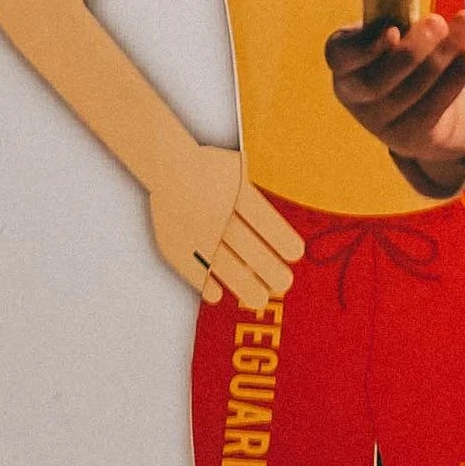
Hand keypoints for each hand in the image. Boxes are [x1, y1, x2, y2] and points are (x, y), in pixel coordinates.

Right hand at [147, 142, 303, 308]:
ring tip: (259, 299)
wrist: (169, 166)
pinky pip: (193, 270)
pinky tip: (218, 295)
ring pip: (224, 265)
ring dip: (243, 285)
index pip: (266, 222)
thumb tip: (289, 218)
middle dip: (269, 269)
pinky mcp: (176, 244)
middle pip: (249, 249)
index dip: (282, 241)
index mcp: (237, 192)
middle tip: (284, 283)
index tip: (296, 255)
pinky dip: (205, 285)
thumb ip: (259, 193)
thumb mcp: (241, 171)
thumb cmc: (211, 170)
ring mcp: (196, 232)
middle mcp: (217, 214)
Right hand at [326, 7, 464, 183]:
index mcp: (343, 61)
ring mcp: (378, 122)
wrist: (414, 102)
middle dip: (412, 51)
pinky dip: (457, 79)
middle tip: (438, 22)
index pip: (340, 56)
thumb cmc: (399, 50)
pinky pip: (433, 109)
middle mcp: (353, 95)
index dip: (364, 47)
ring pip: (411, 93)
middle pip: (378, 81)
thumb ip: (397, 13)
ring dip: (444, 58)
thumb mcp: (391, 28)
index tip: (392, 29)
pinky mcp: (408, 137)